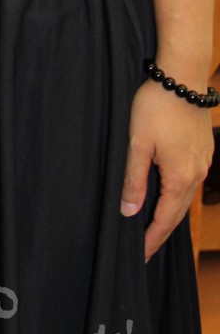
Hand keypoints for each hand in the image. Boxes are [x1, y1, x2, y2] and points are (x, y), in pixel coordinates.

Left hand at [119, 80, 213, 259]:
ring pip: (185, 198)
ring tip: (153, 226)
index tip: (140, 256)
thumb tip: (130, 212)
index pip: (164, 220)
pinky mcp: (203, 150)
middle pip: (178, 214)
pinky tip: (168, 195)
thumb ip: (134, 179)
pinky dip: (178, 195)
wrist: (182, 77)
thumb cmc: (156, 107)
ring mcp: (203, 163)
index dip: (151, 239)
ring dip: (170, 214)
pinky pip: (190, 182)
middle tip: (145, 249)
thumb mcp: (137, 143)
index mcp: (180, 178)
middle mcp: (196, 175)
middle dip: (160, 232)